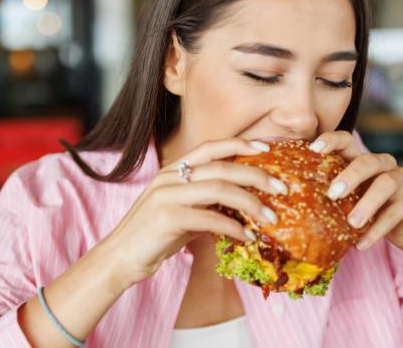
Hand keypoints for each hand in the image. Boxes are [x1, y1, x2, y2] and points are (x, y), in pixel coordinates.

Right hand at [99, 137, 287, 286]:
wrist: (120, 259)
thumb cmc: (154, 237)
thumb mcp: (184, 213)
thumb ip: (208, 204)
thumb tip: (243, 207)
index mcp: (173, 170)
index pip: (211, 147)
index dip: (240, 144)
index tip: (267, 147)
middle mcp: (170, 177)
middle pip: (222, 167)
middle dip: (257, 175)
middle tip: (283, 187)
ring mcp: (167, 195)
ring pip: (220, 189)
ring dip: (252, 203)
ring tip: (271, 218)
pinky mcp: (167, 218)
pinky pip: (211, 218)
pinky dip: (234, 227)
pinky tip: (248, 237)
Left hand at [308, 131, 402, 251]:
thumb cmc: (368, 210)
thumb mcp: (348, 200)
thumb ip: (330, 194)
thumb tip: (288, 199)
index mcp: (362, 159)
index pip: (347, 141)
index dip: (331, 141)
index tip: (313, 149)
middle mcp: (384, 164)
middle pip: (368, 161)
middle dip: (350, 176)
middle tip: (333, 194)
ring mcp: (402, 180)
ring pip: (385, 184)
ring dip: (366, 204)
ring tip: (351, 223)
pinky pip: (394, 214)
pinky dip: (376, 230)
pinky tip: (361, 244)